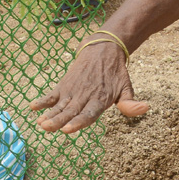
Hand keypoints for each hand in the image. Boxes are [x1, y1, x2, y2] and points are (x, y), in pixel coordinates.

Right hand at [29, 41, 148, 132]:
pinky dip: (42, 101)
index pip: (88, 114)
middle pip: (70, 112)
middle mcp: (85, 96)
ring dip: (49, 114)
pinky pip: (51, 94)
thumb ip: (130, 103)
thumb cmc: (116, 74)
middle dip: (58, 121)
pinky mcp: (64, 85)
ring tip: (40, 122)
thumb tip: (146, 108)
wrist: (104, 49)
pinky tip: (33, 107)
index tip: (68, 130)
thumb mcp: (126, 88)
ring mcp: (73, 91)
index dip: (78, 123)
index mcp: (100, 100)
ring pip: (60, 106)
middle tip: (47, 127)